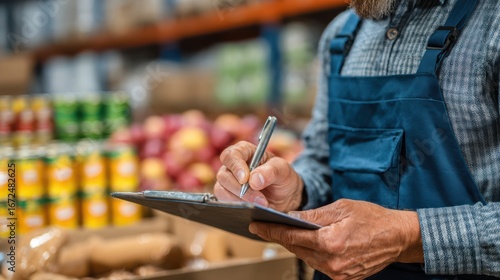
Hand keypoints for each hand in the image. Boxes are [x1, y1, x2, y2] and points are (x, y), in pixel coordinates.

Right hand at [214, 141, 303, 211]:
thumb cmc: (283, 178)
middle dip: (241, 189)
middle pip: (224, 175)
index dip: (235, 166)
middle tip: (259, 199)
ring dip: (240, 200)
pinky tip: (252, 208)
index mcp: (245, 152)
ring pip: (221, 190)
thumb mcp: (284, 171)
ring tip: (261, 204)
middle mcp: (233, 166)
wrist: (285, 197)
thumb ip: (271, 171)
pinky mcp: (228, 197)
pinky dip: (238, 206)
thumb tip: (254, 180)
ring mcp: (228, 182)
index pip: (231, 155)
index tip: (245, 179)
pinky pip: (224, 202)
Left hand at [249, 199, 423, 279]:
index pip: (292, 237)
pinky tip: (307, 243)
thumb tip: (291, 218)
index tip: (256, 226)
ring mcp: (338, 274)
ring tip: (285, 232)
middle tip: (266, 227)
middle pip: (296, 249)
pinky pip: (319, 265)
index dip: (271, 231)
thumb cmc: (373, 219)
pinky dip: (311, 253)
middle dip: (281, 237)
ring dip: (296, 245)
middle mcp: (332, 262)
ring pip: (306, 258)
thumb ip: (313, 216)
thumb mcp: (341, 208)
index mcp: (330, 242)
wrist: (398, 237)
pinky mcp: (344, 278)